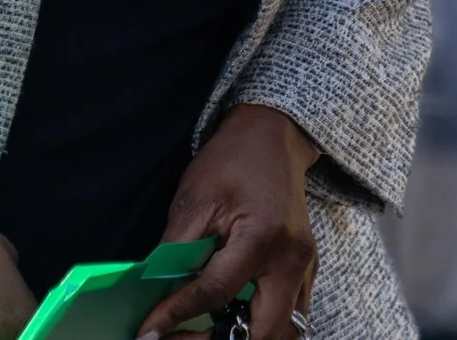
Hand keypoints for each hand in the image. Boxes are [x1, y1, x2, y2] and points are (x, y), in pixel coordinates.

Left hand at [136, 104, 319, 339]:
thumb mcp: (194, 198)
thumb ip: (175, 249)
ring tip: (204, 334)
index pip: (216, 293)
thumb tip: (152, 292)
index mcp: (262, 237)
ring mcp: (305, 266)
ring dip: (246, 339)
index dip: (178, 315)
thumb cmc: (233, 161)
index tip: (150, 332)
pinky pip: (292, 316)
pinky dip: (261, 327)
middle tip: (180, 338)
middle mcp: (291, 259)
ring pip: (285, 332)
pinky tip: (230, 320)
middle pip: (264, 331)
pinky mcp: (306, 269)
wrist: (272, 136)